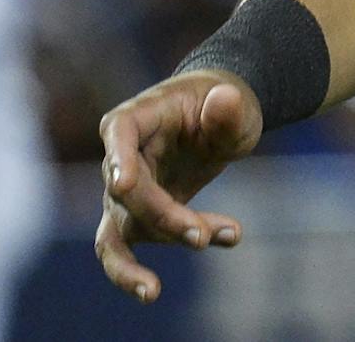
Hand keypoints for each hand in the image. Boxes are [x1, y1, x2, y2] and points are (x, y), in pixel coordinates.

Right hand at [95, 72, 261, 302]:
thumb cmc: (222, 102)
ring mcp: (124, 192)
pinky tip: (208, 252)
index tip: (123, 185)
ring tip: (200, 252)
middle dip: (162, 217)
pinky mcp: (137, 217)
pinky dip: (163, 254)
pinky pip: (135, 245)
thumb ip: (229, 108)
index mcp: (137, 117)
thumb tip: (225, 99)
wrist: (220, 116)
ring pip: (120, 231)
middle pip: (126, 194)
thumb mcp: (236, 102)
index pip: (119, 133)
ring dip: (158, 245)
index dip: (119, 159)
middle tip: (201, 237)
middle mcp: (121, 157)